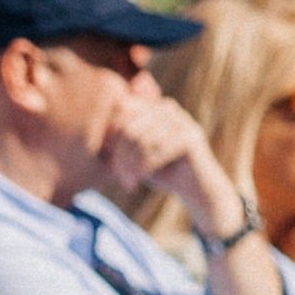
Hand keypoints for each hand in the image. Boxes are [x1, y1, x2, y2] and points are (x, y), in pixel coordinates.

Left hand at [102, 90, 237, 234]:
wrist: (195, 188)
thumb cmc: (160, 170)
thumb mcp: (134, 155)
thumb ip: (119, 142)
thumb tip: (99, 134)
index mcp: (152, 107)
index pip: (120, 116)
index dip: (111, 141)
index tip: (111, 165)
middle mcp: (167, 108)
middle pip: (128, 129)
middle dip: (120, 157)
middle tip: (121, 178)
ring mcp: (181, 120)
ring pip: (141, 141)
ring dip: (130, 166)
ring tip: (128, 182)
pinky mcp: (191, 136)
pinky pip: (157, 151)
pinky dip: (144, 168)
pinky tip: (138, 180)